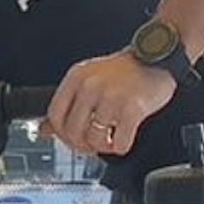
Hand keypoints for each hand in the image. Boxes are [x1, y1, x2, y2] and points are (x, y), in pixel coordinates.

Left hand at [47, 52, 176, 156]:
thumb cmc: (125, 70)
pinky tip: (122, 140)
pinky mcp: (133, 108)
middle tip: (91, 145)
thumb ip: (68, 103)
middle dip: (81, 145)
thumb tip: (44, 129)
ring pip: (94, 139)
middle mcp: (91, 85)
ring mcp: (111, 96)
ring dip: (101, 147)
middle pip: (72, 131)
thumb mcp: (89, 78)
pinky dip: (120, 147)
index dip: (60, 133)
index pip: (55, 115)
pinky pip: (119, 143)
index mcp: (77, 77)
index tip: (70, 138)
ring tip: (109, 140)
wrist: (158, 55)